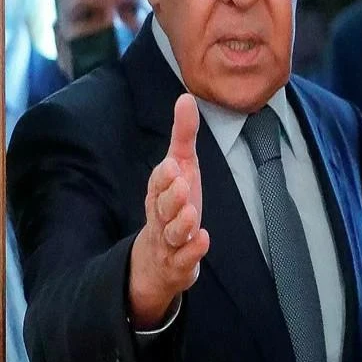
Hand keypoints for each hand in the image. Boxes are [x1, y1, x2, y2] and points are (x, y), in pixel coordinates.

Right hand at [128, 93, 209, 328]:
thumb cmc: (172, 206)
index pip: (157, 183)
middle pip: (161, 208)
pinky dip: (192, 252)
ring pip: (171, 234)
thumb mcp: (181, 169)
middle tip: (182, 186)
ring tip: (192, 215)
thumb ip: (183, 136)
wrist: (158, 260)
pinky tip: (203, 240)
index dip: (164, 176)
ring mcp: (169, 242)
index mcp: (159, 193)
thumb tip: (185, 97)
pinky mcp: (179, 264)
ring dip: (181, 225)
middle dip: (171, 198)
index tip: (173, 165)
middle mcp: (160, 217)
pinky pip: (184, 260)